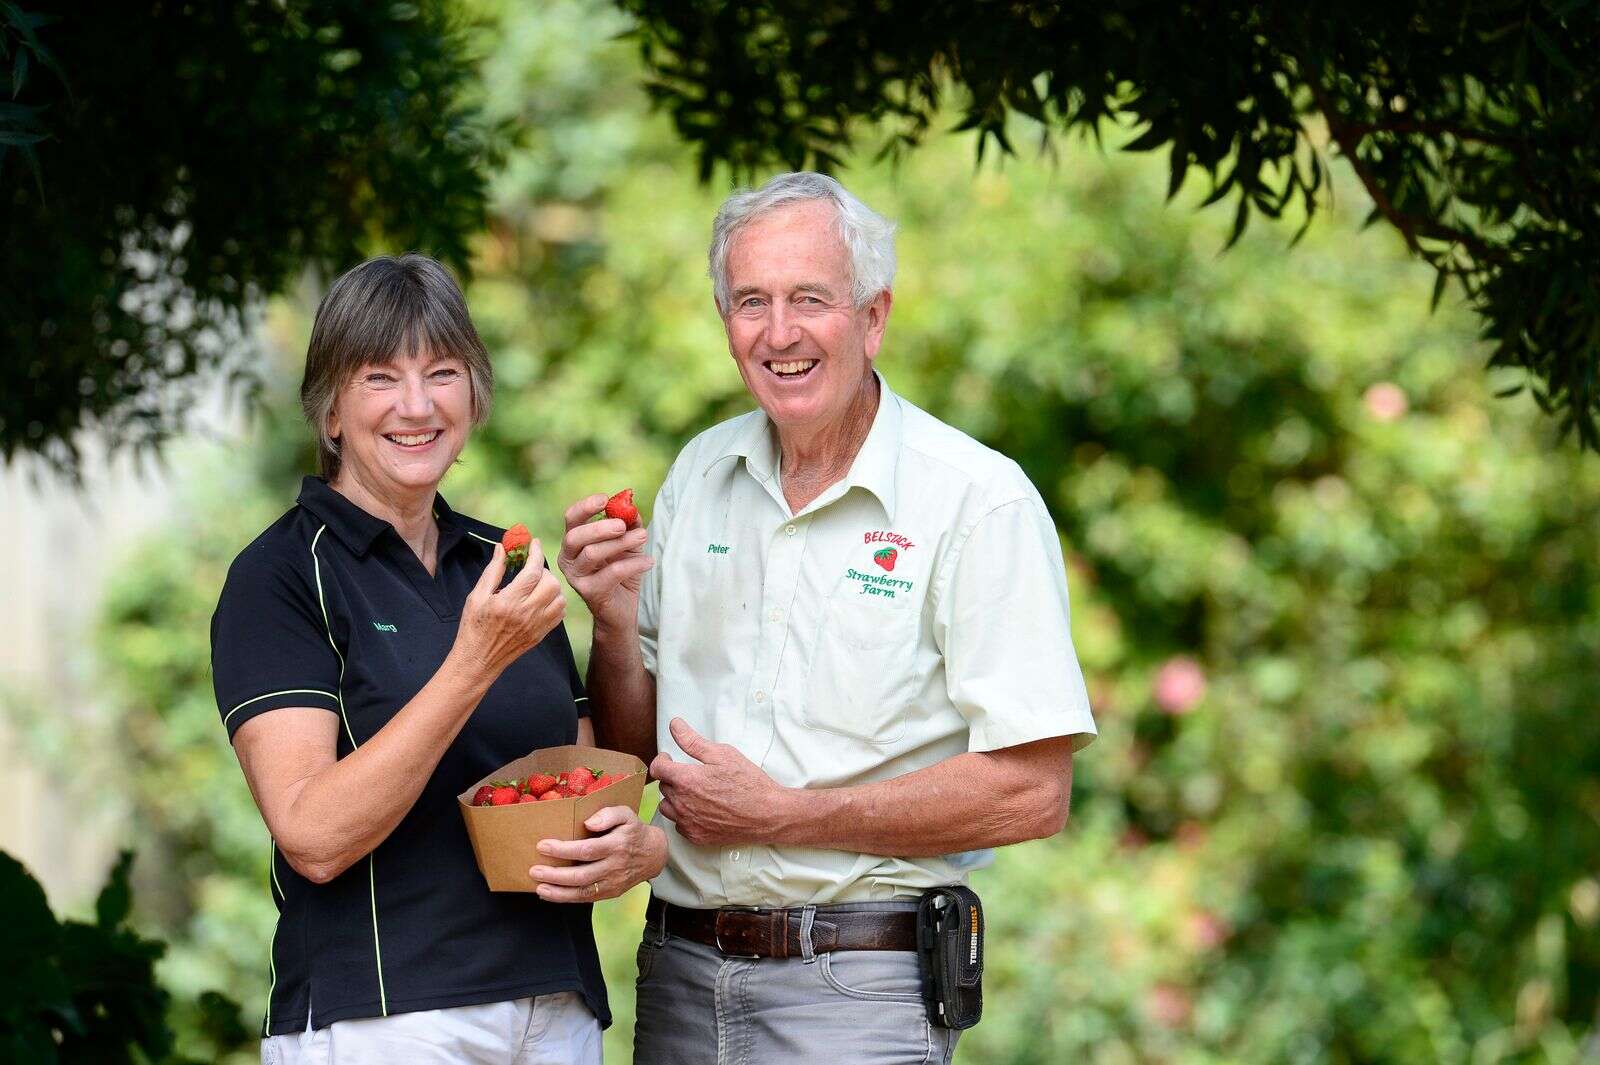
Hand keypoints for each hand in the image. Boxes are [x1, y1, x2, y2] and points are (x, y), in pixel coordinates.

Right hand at [453, 543, 565, 678]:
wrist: (478, 660)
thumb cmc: (473, 626)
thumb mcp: (476, 596)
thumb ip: (493, 570)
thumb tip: (502, 548)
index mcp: (508, 602)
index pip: (532, 572)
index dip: (536, 553)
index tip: (534, 543)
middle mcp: (526, 614)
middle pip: (551, 583)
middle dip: (543, 570)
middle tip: (530, 569)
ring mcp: (537, 625)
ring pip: (559, 597)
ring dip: (551, 585)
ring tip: (536, 584)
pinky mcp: (541, 634)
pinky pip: (560, 612)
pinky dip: (556, 601)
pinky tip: (541, 598)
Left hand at [529, 806, 666, 901]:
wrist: (653, 854)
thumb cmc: (633, 831)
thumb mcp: (626, 814)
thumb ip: (609, 814)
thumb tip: (589, 823)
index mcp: (617, 845)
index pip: (587, 850)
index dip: (563, 850)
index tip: (543, 846)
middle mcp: (615, 866)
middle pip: (582, 875)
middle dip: (556, 875)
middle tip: (534, 870)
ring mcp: (613, 883)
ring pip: (583, 892)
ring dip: (558, 892)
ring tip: (539, 887)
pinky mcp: (610, 893)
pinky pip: (586, 899)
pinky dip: (566, 898)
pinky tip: (550, 894)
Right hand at [557, 493, 652, 633]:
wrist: (624, 607)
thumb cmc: (622, 571)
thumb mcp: (627, 543)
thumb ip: (628, 523)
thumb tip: (631, 506)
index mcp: (574, 542)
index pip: (571, 519)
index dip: (585, 507)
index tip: (605, 499)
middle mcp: (569, 558)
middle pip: (575, 537)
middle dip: (600, 527)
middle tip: (622, 524)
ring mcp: (576, 577)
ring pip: (592, 554)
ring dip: (620, 543)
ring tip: (642, 537)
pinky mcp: (590, 592)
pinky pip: (611, 573)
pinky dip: (633, 564)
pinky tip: (648, 561)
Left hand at [650, 718, 784, 846]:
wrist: (767, 814)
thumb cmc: (748, 782)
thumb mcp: (722, 754)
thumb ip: (692, 741)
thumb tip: (674, 725)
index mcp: (686, 780)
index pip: (657, 769)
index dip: (662, 760)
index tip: (670, 758)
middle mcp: (682, 803)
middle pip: (663, 786)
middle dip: (673, 777)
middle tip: (691, 774)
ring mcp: (688, 822)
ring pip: (667, 807)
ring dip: (675, 798)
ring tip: (693, 792)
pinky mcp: (695, 836)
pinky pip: (679, 824)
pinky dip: (685, 816)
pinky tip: (701, 809)